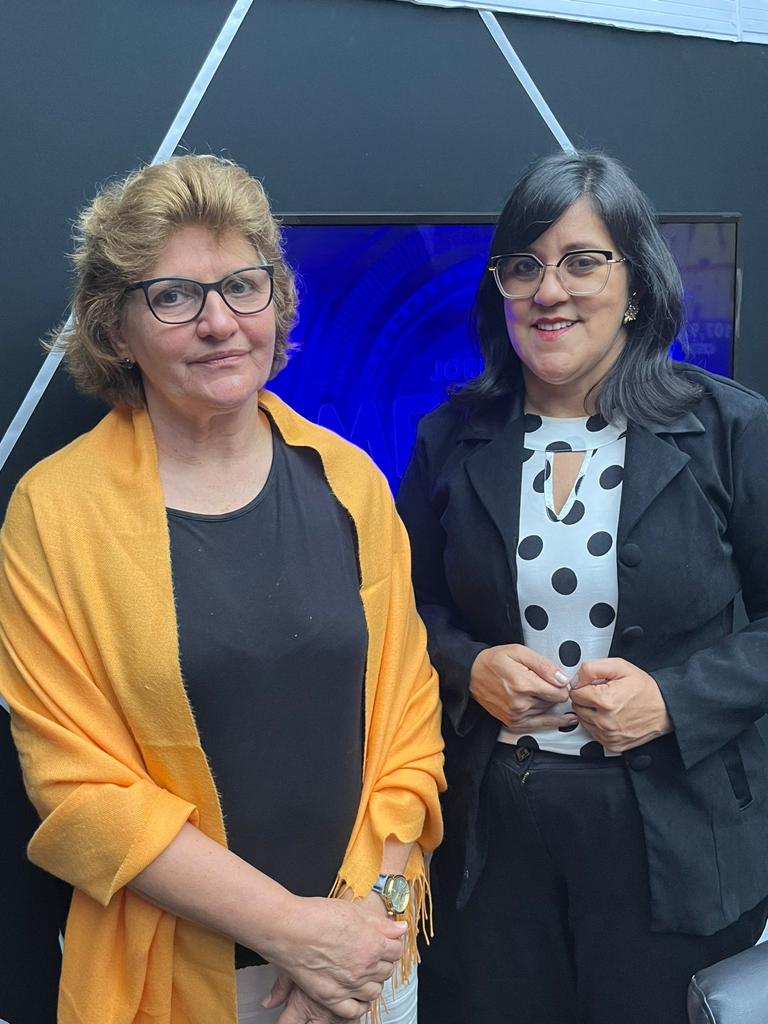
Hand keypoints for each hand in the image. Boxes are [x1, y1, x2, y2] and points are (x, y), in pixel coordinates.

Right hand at [263, 895, 404, 1017]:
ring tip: (362, 973)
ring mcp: (349, 985)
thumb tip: (400, 929)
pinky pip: (354, 1010)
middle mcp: (365, 967)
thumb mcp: (354, 911)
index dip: (390, 944)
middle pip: (386, 971)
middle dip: (382, 962)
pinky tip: (354, 994)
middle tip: (371, 955)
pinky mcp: (331, 997)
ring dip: (372, 982)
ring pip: (374, 992)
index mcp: (373, 944)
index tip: (384, 942)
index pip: (396, 950)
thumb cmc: (317, 915)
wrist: (289, 928)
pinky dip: (358, 1005)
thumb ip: (381, 924)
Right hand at [470, 643, 574, 729]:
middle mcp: (520, 704)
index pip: (559, 693)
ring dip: (550, 704)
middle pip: (554, 703)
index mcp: (523, 684)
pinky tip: (565, 719)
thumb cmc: (494, 661)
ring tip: (546, 693)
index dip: (564, 685)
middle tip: (549, 683)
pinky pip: (540, 726)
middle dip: (555, 693)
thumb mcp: (519, 652)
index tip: (561, 680)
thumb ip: (544, 665)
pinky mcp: (513, 723)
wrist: (471, 674)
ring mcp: (516, 716)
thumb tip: (563, 680)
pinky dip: (552, 721)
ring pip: (548, 712)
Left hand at [569, 658, 671, 751]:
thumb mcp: (619, 667)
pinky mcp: (613, 745)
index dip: (583, 685)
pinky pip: (593, 733)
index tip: (594, 685)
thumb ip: (591, 669)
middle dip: (586, 699)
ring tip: (608, 705)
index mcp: (605, 700)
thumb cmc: (646, 689)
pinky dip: (598, 725)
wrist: (666, 708)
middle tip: (602, 693)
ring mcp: (609, 735)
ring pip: (583, 721)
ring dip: (590, 712)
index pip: (575, 693)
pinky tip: (610, 717)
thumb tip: (575, 678)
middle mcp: (605, 721)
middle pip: (577, 707)